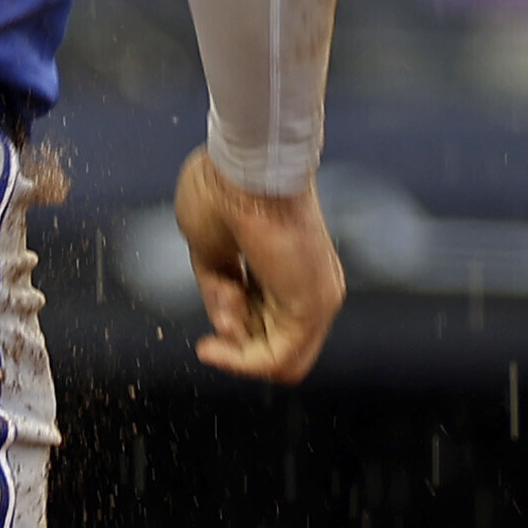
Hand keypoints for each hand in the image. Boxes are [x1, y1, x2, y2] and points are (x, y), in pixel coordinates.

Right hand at [175, 151, 345, 384]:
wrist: (242, 166)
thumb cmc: (222, 191)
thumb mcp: (209, 252)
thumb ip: (219, 291)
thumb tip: (225, 329)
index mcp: (287, 271)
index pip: (265, 329)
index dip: (232, 335)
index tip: (210, 328)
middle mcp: (310, 288)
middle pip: (271, 348)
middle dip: (233, 342)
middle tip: (216, 314)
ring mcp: (318, 298)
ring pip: (277, 361)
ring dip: (235, 348)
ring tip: (223, 303)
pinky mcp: (315, 306)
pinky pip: (280, 361)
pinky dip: (243, 361)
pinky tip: (218, 341)